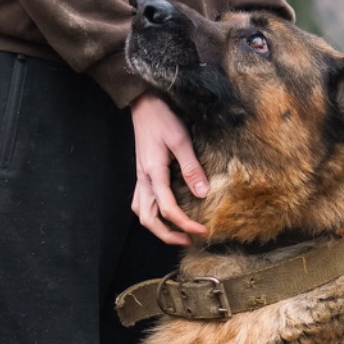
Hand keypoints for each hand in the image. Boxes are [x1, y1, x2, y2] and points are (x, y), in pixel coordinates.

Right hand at [131, 94, 209, 244]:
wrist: (143, 103)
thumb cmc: (162, 118)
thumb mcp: (181, 140)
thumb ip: (191, 168)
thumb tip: (202, 194)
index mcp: (153, 172)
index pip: (168, 208)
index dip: (185, 224)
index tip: (203, 230)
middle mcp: (143, 179)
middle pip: (148, 219)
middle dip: (167, 235)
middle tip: (189, 240)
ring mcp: (140, 177)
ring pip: (142, 212)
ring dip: (157, 227)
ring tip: (178, 232)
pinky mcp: (142, 173)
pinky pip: (142, 202)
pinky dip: (153, 214)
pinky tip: (166, 213)